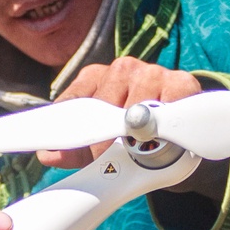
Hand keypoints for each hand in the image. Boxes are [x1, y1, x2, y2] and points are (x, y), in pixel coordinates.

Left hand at [38, 57, 204, 168]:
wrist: (181, 135)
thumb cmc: (136, 135)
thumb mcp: (101, 145)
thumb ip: (74, 151)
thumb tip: (47, 155)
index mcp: (96, 76)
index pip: (76, 101)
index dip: (75, 131)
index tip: (71, 151)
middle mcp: (122, 68)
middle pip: (106, 107)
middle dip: (107, 141)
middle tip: (113, 161)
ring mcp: (152, 72)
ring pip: (137, 109)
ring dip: (139, 135)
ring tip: (142, 150)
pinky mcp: (181, 81)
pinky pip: (169, 107)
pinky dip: (167, 126)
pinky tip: (165, 136)